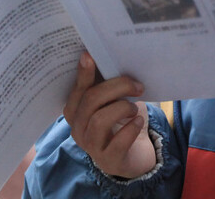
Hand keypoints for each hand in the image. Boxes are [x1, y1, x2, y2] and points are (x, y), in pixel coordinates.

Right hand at [63, 53, 154, 178]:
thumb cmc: (121, 121)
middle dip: (116, 87)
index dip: (83, 73)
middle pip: (90, 100)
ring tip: (134, 108)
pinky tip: (138, 121)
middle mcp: (77, 128)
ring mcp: (91, 146)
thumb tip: (110, 57)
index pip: (77, 90)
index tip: (89, 55)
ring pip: (99, 120)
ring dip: (122, 108)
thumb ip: (107, 84)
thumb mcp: (113, 100)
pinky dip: (130, 128)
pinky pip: (117, 142)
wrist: (133, 154)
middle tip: (137, 85)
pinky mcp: (108, 160)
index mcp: (76, 111)